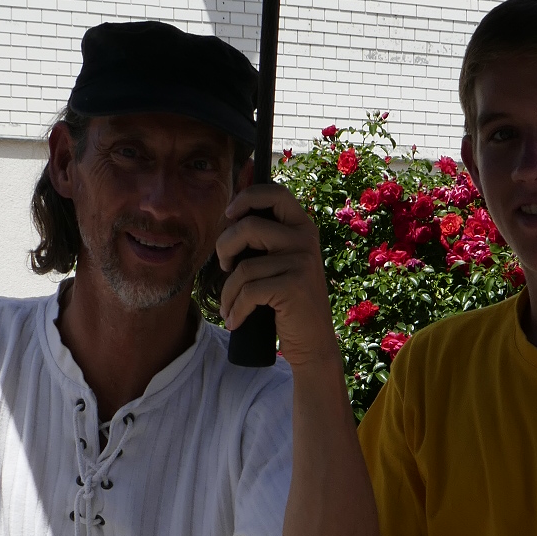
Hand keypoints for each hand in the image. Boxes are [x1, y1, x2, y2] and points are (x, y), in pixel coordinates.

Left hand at [216, 183, 343, 373]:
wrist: (313, 342)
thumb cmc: (287, 302)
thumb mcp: (280, 262)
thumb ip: (264, 238)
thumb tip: (230, 213)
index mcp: (302, 227)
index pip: (275, 192)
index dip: (247, 197)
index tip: (229, 214)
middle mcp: (305, 239)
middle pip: (248, 225)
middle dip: (223, 247)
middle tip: (224, 267)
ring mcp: (302, 262)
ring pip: (243, 266)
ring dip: (227, 292)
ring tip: (229, 306)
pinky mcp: (294, 286)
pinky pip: (249, 290)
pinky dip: (235, 309)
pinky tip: (234, 320)